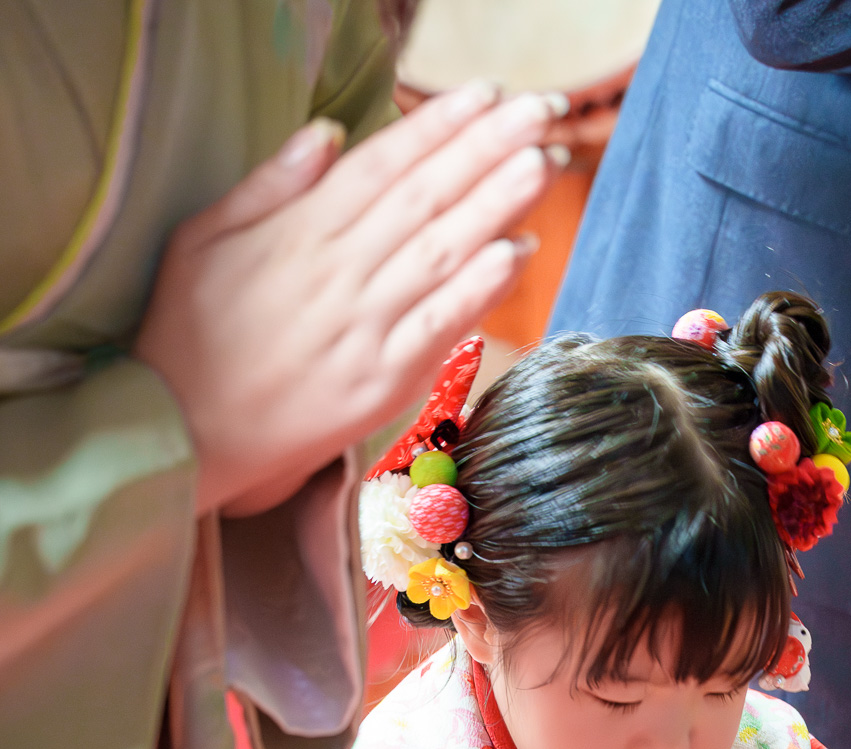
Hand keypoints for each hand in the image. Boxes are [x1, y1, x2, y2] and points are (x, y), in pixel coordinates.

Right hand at [135, 83, 562, 515]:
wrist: (184, 431)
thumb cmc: (188, 334)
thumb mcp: (203, 239)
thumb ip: (269, 184)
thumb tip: (329, 133)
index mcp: (297, 232)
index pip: (383, 165)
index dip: (437, 125)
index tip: (485, 94)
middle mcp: (337, 273)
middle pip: (425, 198)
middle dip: (487, 149)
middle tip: (539, 111)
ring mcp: (364, 328)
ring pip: (442, 253)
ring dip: (499, 205)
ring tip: (545, 161)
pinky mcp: (380, 381)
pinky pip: (440, 325)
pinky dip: (480, 287)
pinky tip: (519, 250)